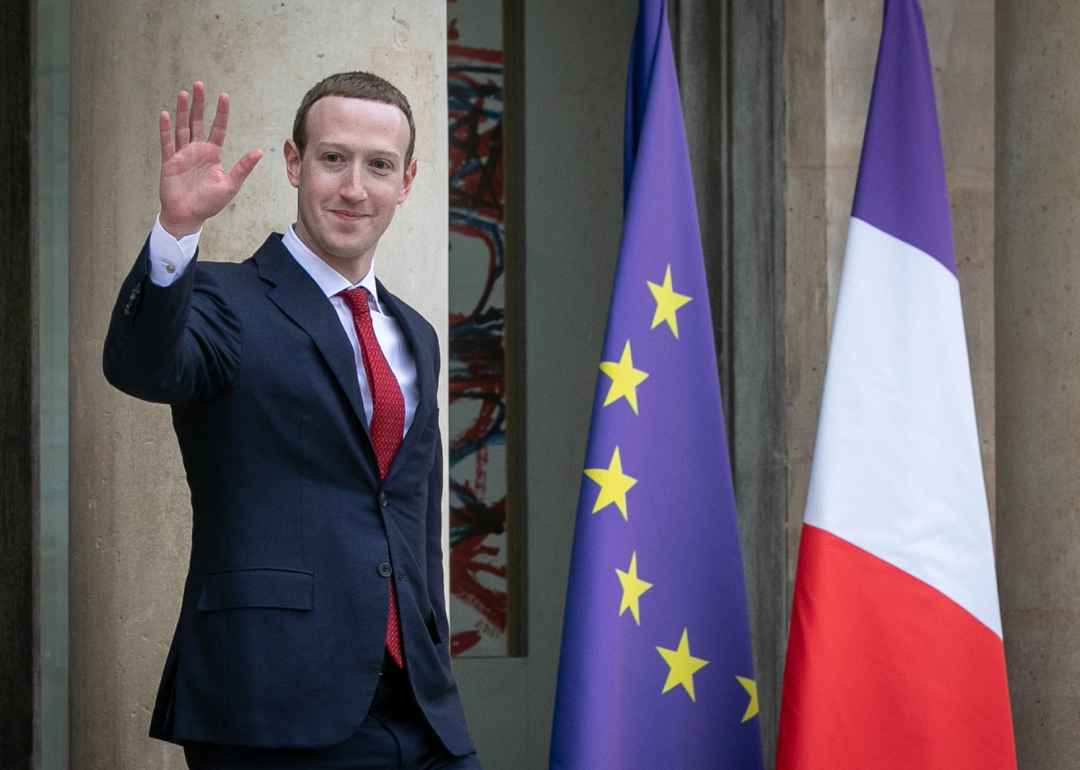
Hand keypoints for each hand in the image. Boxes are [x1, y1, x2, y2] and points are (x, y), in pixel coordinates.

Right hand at [158, 82, 262, 237]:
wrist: (188, 217)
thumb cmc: (210, 203)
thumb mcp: (230, 185)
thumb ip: (242, 167)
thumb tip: (259, 152)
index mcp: (213, 154)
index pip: (218, 128)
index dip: (220, 113)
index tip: (223, 96)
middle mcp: (197, 150)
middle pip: (197, 122)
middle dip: (198, 104)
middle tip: (199, 85)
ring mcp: (182, 154)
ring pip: (182, 128)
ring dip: (182, 111)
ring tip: (183, 93)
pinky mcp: (169, 162)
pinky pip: (167, 143)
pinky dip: (166, 129)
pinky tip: (166, 114)